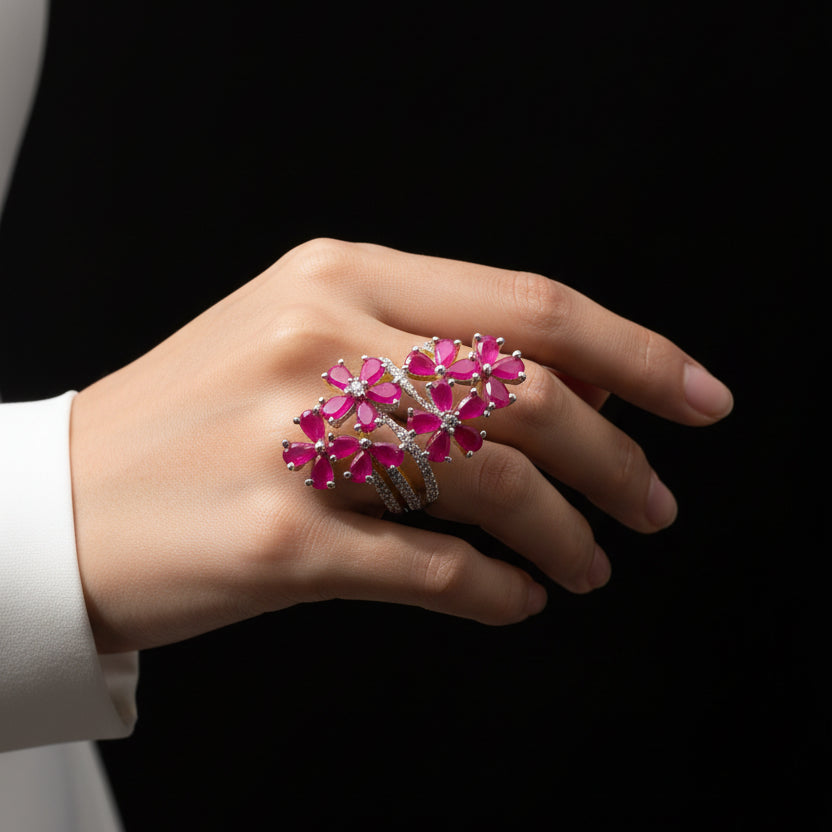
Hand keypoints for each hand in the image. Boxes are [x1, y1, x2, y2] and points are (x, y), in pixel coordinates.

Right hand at [70, 239, 732, 652]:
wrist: (61, 500)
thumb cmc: (190, 421)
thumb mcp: (301, 340)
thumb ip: (425, 347)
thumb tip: (565, 391)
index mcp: (337, 277)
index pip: (529, 305)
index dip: (634, 352)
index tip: (698, 397)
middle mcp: (320, 342)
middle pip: (527, 392)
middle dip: (617, 456)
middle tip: (653, 502)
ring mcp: (293, 441)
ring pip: (492, 482)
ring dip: (566, 533)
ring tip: (589, 563)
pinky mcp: (276, 541)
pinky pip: (431, 569)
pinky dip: (496, 591)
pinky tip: (515, 600)